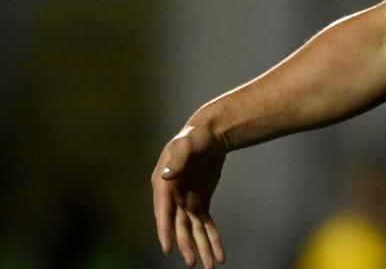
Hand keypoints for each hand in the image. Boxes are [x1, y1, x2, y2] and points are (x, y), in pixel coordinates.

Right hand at [152, 122, 227, 267]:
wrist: (211, 134)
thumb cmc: (194, 136)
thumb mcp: (186, 144)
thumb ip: (178, 159)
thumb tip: (168, 175)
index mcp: (163, 185)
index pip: (163, 212)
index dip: (165, 231)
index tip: (168, 249)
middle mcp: (172, 197)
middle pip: (180, 227)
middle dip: (187, 246)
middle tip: (195, 263)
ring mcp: (186, 201)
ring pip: (193, 230)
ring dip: (202, 247)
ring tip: (211, 265)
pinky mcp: (200, 201)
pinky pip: (205, 223)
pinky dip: (212, 237)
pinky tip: (218, 252)